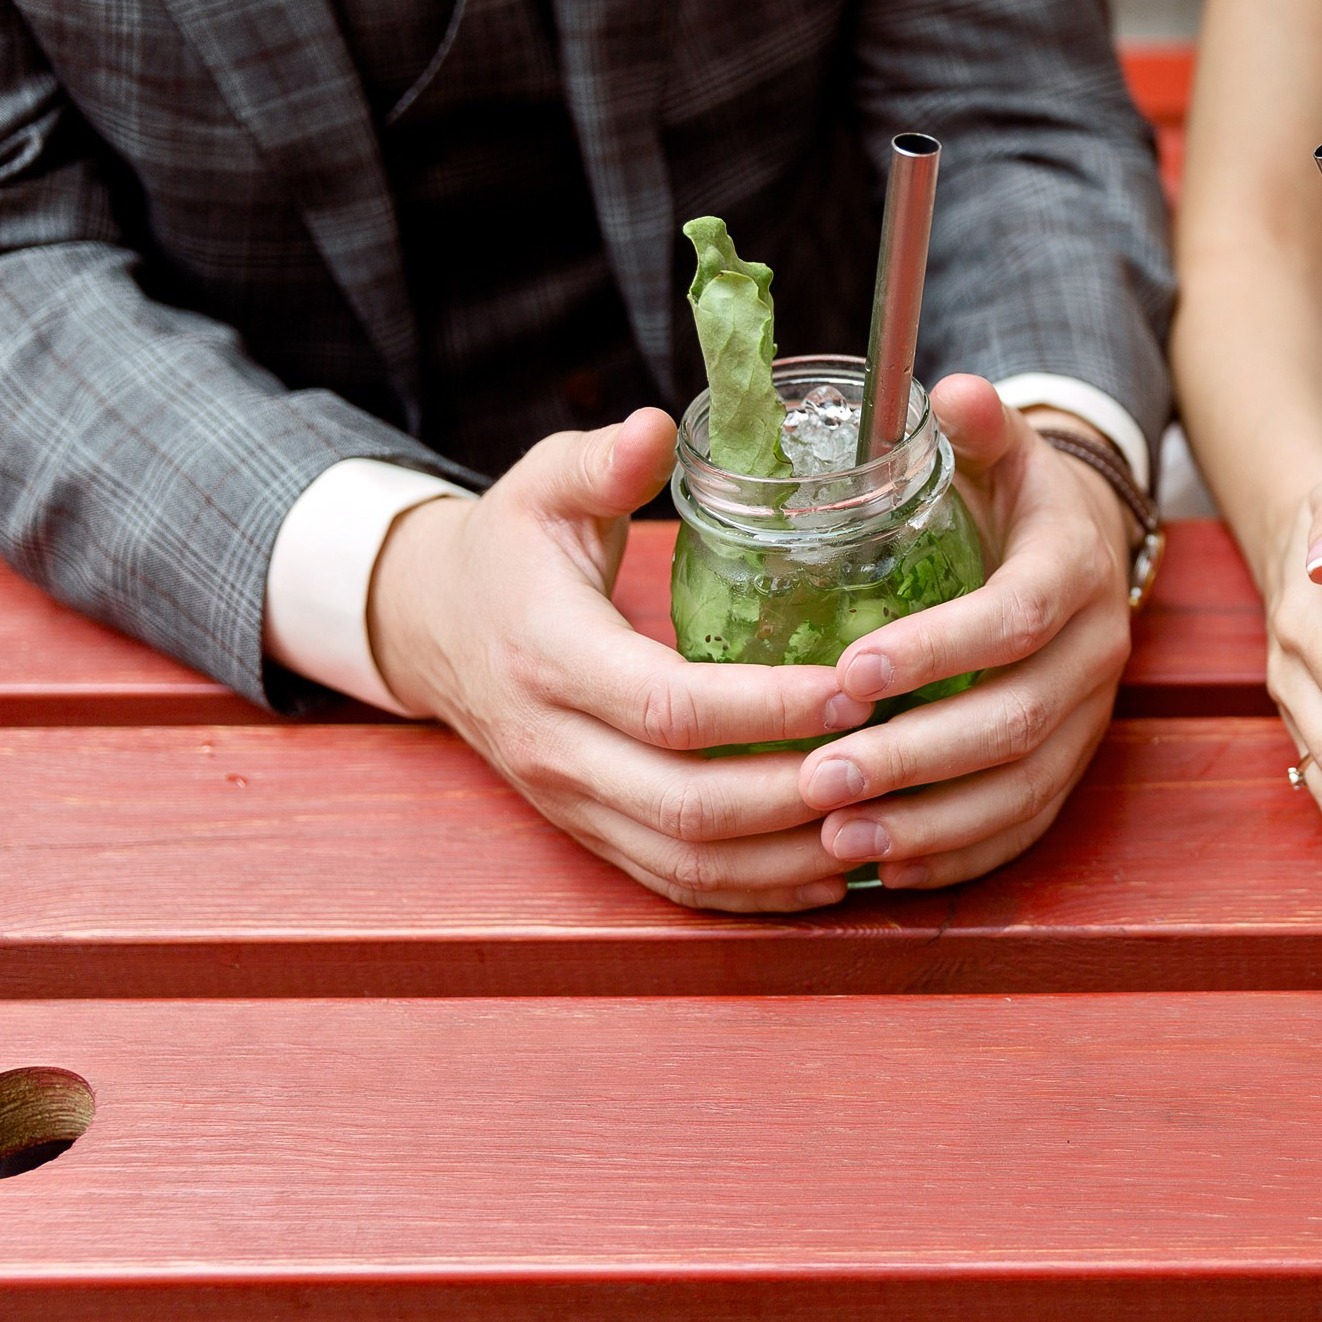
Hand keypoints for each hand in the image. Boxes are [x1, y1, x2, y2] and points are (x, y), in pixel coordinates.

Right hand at [371, 410, 857, 910]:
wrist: (431, 627)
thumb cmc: (509, 549)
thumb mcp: (541, 487)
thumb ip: (600, 462)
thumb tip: (654, 429)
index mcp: (550, 657)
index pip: (670, 706)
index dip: (768, 708)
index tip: (855, 689)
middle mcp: (556, 746)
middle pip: (688, 804)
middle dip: (797, 796)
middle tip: (889, 766)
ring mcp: (571, 802)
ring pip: (688, 860)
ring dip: (790, 857)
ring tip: (880, 825)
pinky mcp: (591, 833)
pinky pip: (677, 882)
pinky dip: (757, 891)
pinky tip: (833, 874)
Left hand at [791, 377, 1135, 889]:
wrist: (1082, 548)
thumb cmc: (1012, 498)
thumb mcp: (1001, 449)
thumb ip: (977, 424)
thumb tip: (952, 389)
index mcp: (1072, 569)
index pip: (1014, 618)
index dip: (938, 649)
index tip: (851, 671)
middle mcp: (1094, 651)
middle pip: (1014, 720)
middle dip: (914, 757)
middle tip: (817, 776)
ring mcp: (1090, 718)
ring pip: (1021, 787)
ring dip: (929, 821)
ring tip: (837, 835)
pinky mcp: (1073, 766)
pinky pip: (1024, 826)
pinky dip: (958, 856)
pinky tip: (884, 868)